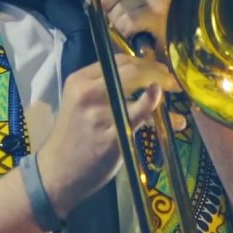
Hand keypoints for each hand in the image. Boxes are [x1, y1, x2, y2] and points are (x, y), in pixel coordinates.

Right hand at [36, 53, 178, 215]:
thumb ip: (104, 88)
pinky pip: (140, 115)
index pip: (118, 60)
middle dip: (156, 70)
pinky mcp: (112, 135)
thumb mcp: (79, 103)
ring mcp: (100, 114)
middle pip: (131, 70)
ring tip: (175, 91)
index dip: (143, 61)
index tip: (159, 68)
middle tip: (171, 79)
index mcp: (79, 81)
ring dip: (162, 86)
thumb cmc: (71, 138)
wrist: (56, 173)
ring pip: (138, 89)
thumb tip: (140, 77)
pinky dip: (154, 105)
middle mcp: (88, 92)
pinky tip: (165, 106)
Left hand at [59, 0, 171, 57]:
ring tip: (138, 20)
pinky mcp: (156, 11)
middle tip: (130, 10)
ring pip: (112, 9)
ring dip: (120, 21)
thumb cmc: (153, 7)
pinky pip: (124, 24)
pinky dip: (129, 32)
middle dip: (110, 6)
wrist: (183, 29)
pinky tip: (143, 29)